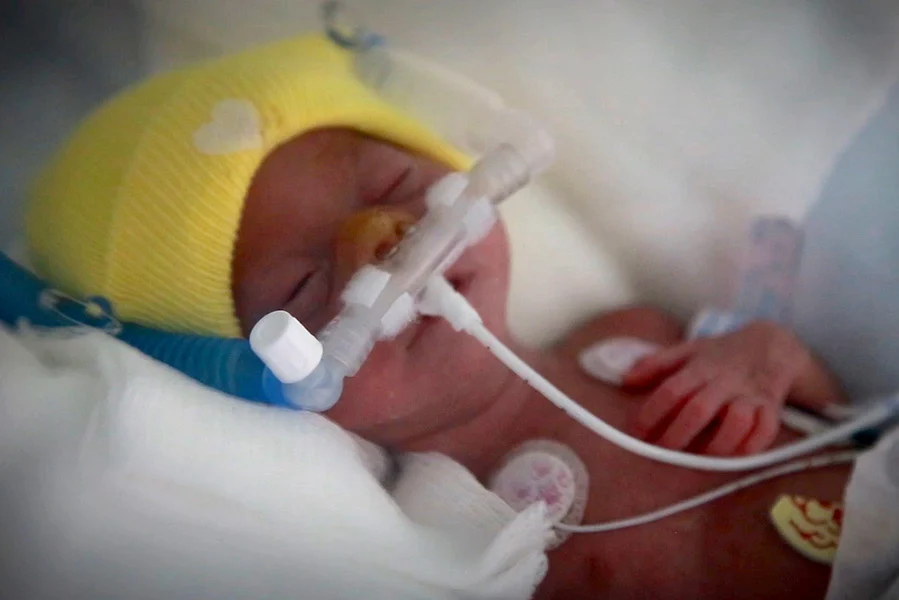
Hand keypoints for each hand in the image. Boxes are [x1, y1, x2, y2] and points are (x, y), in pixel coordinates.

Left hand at [622, 322, 809, 455]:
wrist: (771, 343)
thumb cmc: (720, 354)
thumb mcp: (687, 350)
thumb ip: (656, 364)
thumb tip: (625, 379)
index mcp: (700, 367)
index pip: (671, 390)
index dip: (651, 413)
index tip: (636, 433)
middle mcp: (724, 380)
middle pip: (699, 409)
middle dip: (677, 434)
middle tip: (662, 452)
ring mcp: (750, 393)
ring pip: (737, 420)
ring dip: (718, 443)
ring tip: (702, 457)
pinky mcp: (771, 406)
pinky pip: (766, 429)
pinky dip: (752, 445)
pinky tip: (735, 454)